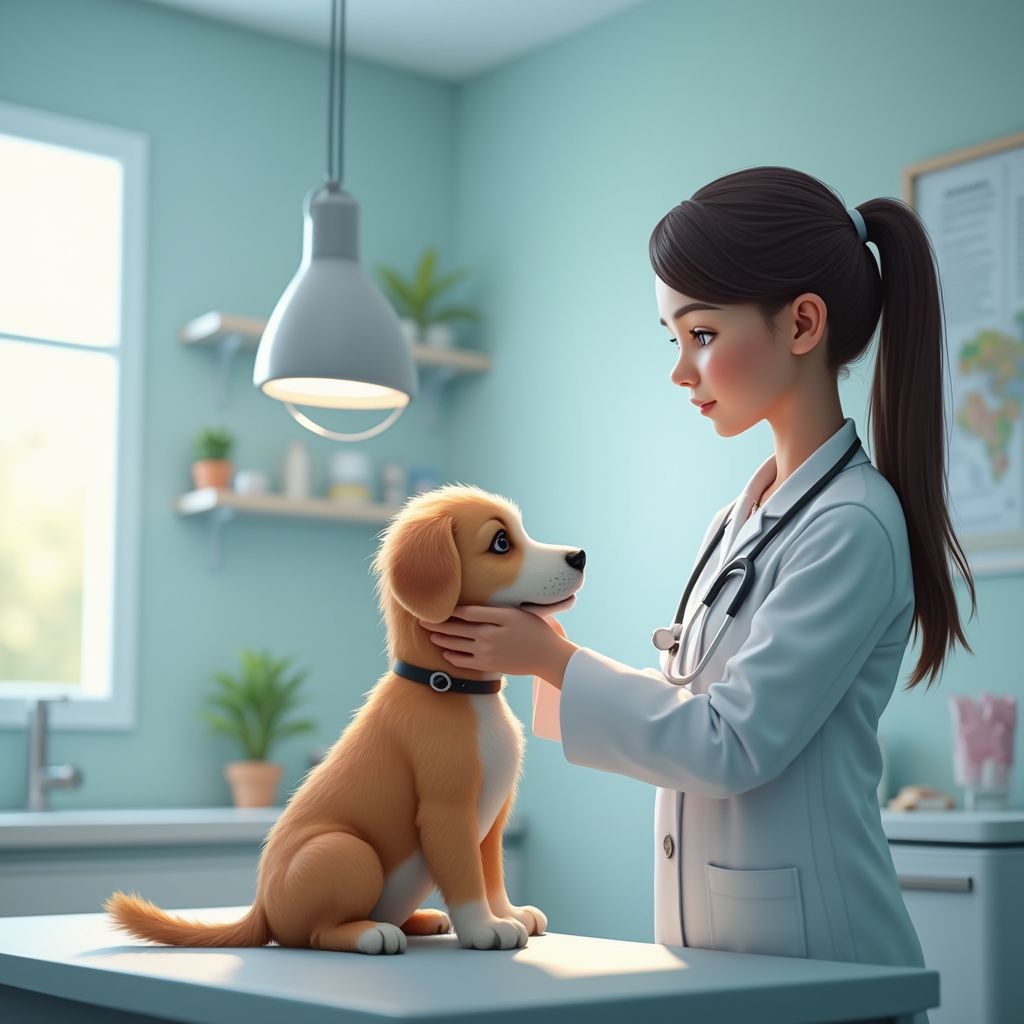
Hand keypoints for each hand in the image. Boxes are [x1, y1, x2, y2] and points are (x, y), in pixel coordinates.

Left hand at [420, 605, 571, 677]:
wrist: (547, 655)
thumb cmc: (534, 629)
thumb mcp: (517, 613)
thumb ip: (495, 610)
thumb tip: (472, 608)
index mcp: (498, 617)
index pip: (467, 611)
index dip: (450, 609)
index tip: (437, 606)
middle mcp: (490, 634)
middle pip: (457, 628)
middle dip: (437, 624)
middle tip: (421, 620)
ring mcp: (487, 651)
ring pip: (457, 644)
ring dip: (441, 639)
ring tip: (430, 634)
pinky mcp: (488, 665)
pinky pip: (464, 661)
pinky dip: (452, 656)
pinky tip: (445, 651)